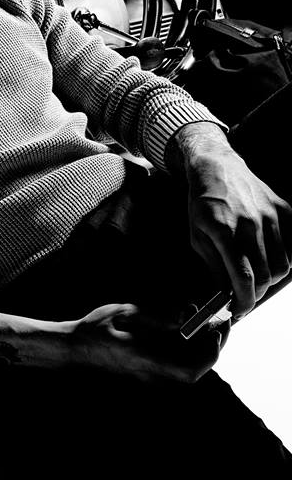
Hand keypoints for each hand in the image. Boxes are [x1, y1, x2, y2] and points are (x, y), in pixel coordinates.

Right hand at [68, 303, 221, 382]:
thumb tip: (183, 321)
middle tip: (217, 320)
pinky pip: (175, 362)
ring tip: (200, 318)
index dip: (209, 355)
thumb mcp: (122, 313)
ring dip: (199, 345)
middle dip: (210, 345)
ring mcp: (149, 374)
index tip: (214, 331)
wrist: (73, 349)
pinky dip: (186, 346)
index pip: (189, 372)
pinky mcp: (147, 370)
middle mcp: (151, 373)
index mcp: (145, 359)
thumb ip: (154, 318)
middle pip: (193, 370)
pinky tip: (184, 325)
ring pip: (186, 366)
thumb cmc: (93, 328)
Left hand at [176, 124, 291, 317]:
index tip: (238, 311)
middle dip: (255, 294)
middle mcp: (251, 223)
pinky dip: (281, 260)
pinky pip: (291, 247)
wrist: (217, 168)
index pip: (243, 277)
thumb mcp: (196, 236)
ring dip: (269, 279)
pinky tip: (265, 258)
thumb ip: (214, 267)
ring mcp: (270, 215)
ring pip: (282, 265)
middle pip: (265, 275)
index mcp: (224, 230)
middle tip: (244, 296)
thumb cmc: (202, 203)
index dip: (243, 302)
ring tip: (253, 275)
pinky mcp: (283, 209)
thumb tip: (225, 295)